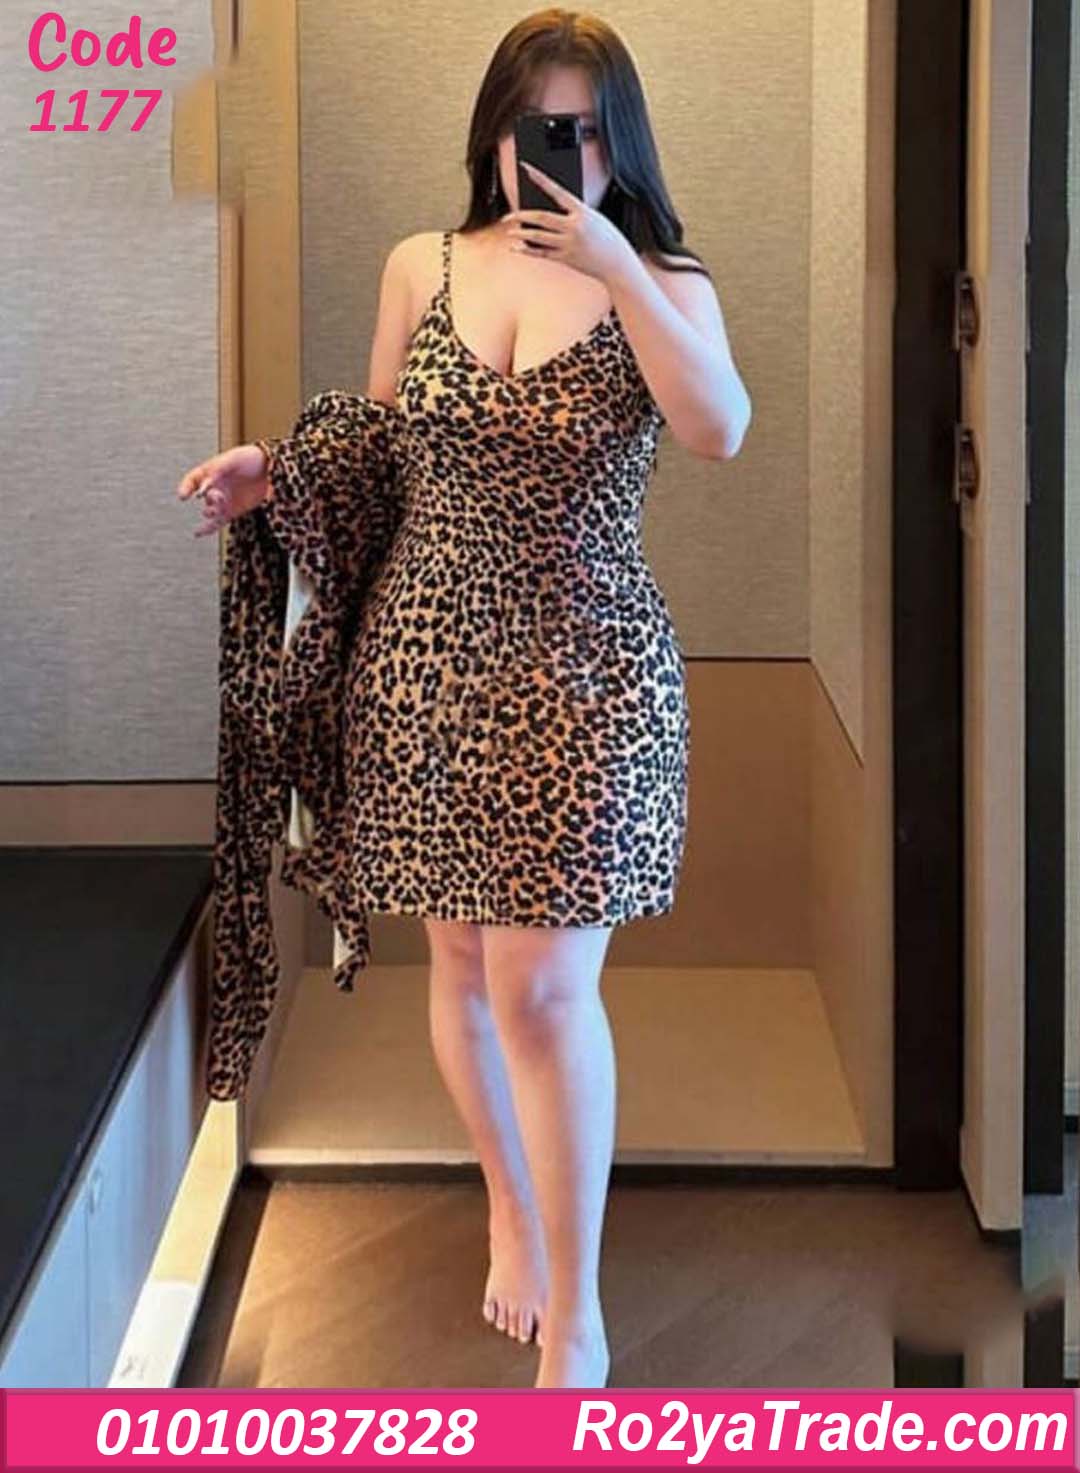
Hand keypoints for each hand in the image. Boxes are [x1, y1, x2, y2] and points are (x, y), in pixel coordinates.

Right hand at [176, 442, 270, 538]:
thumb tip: (204, 485)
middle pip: (204, 497)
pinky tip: (197, 533)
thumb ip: (217, 471)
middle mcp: (214, 487)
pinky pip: (217, 522)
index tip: (184, 495)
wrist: (270, 469)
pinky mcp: (232, 512)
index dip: (186, 487)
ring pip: (210, 510)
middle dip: (209, 498)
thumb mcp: (232, 459)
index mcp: (210, 471)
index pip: (192, 480)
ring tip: (216, 509)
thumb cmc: (250, 458)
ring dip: (211, 511)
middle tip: (218, 496)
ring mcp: (223, 500)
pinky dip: (207, 528)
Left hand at [502, 161, 634, 284]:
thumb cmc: (607, 238)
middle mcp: (573, 227)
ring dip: (521, 233)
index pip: (556, 190)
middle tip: (508, 216)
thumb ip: (573, 214)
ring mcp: (568, 244)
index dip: (539, 178)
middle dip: (521, 216)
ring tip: (509, 231)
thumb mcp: (594, 219)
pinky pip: (542, 253)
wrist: (617, 263)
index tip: (526, 168)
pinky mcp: (566, 259)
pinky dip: (528, 250)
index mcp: (582, 212)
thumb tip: (548, 215)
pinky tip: (517, 248)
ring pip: (538, 236)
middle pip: (541, 217)